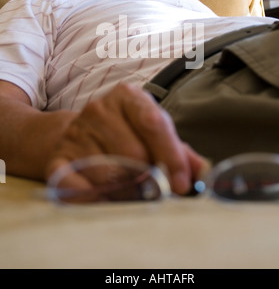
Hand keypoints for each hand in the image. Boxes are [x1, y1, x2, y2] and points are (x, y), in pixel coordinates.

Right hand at [46, 83, 209, 195]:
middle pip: (133, 153)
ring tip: (129, 190)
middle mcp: (100, 108)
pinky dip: (92, 198)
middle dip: (149, 177)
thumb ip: (178, 151)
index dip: (170, 156)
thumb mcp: (151, 133)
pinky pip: (76, 185)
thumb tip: (202, 172)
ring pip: (110, 175)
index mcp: (128, 96)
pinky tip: (103, 200)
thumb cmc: (123, 134)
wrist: (76, 134)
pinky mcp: (59, 157)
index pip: (153, 123)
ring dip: (125, 191)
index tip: (181, 184)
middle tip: (154, 189)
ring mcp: (76, 132)